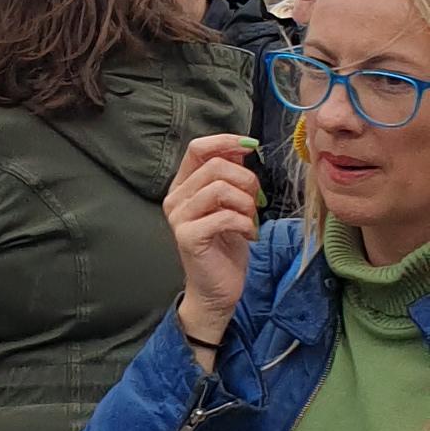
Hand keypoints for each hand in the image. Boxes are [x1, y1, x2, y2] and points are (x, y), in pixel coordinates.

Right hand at [166, 132, 260, 351]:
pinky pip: (225, 216)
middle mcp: (175, 198)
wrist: (217, 289)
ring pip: (221, 188)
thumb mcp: (231, 203)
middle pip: (215, 166)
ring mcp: (179, 218)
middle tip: (255, 202)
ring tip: (249, 220)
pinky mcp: (188, 237)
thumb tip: (242, 147)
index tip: (250, 146)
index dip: (225, 142)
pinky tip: (248, 235)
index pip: (198, 148)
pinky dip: (245, 223)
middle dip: (246, 180)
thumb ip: (230, 176)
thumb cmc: (225, 245)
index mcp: (183, 186)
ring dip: (246, 204)